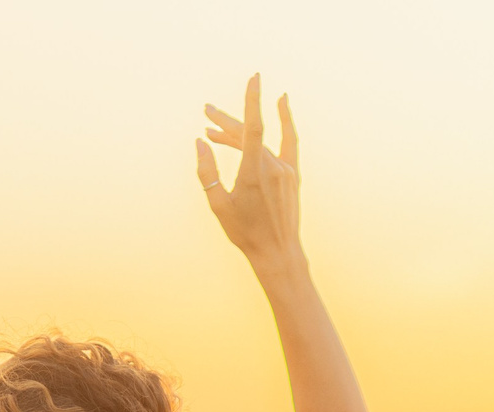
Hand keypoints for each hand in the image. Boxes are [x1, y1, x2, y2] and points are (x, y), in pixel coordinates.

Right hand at [197, 74, 300, 271]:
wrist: (277, 252)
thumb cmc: (245, 232)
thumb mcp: (218, 204)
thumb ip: (206, 172)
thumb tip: (200, 143)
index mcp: (253, 173)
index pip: (252, 128)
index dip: (252, 101)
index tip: (254, 78)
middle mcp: (272, 167)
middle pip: (248, 134)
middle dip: (224, 123)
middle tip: (206, 111)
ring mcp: (286, 170)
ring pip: (261, 142)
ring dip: (237, 135)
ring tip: (214, 131)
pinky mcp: (293, 174)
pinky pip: (289, 141)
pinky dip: (285, 121)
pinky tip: (282, 101)